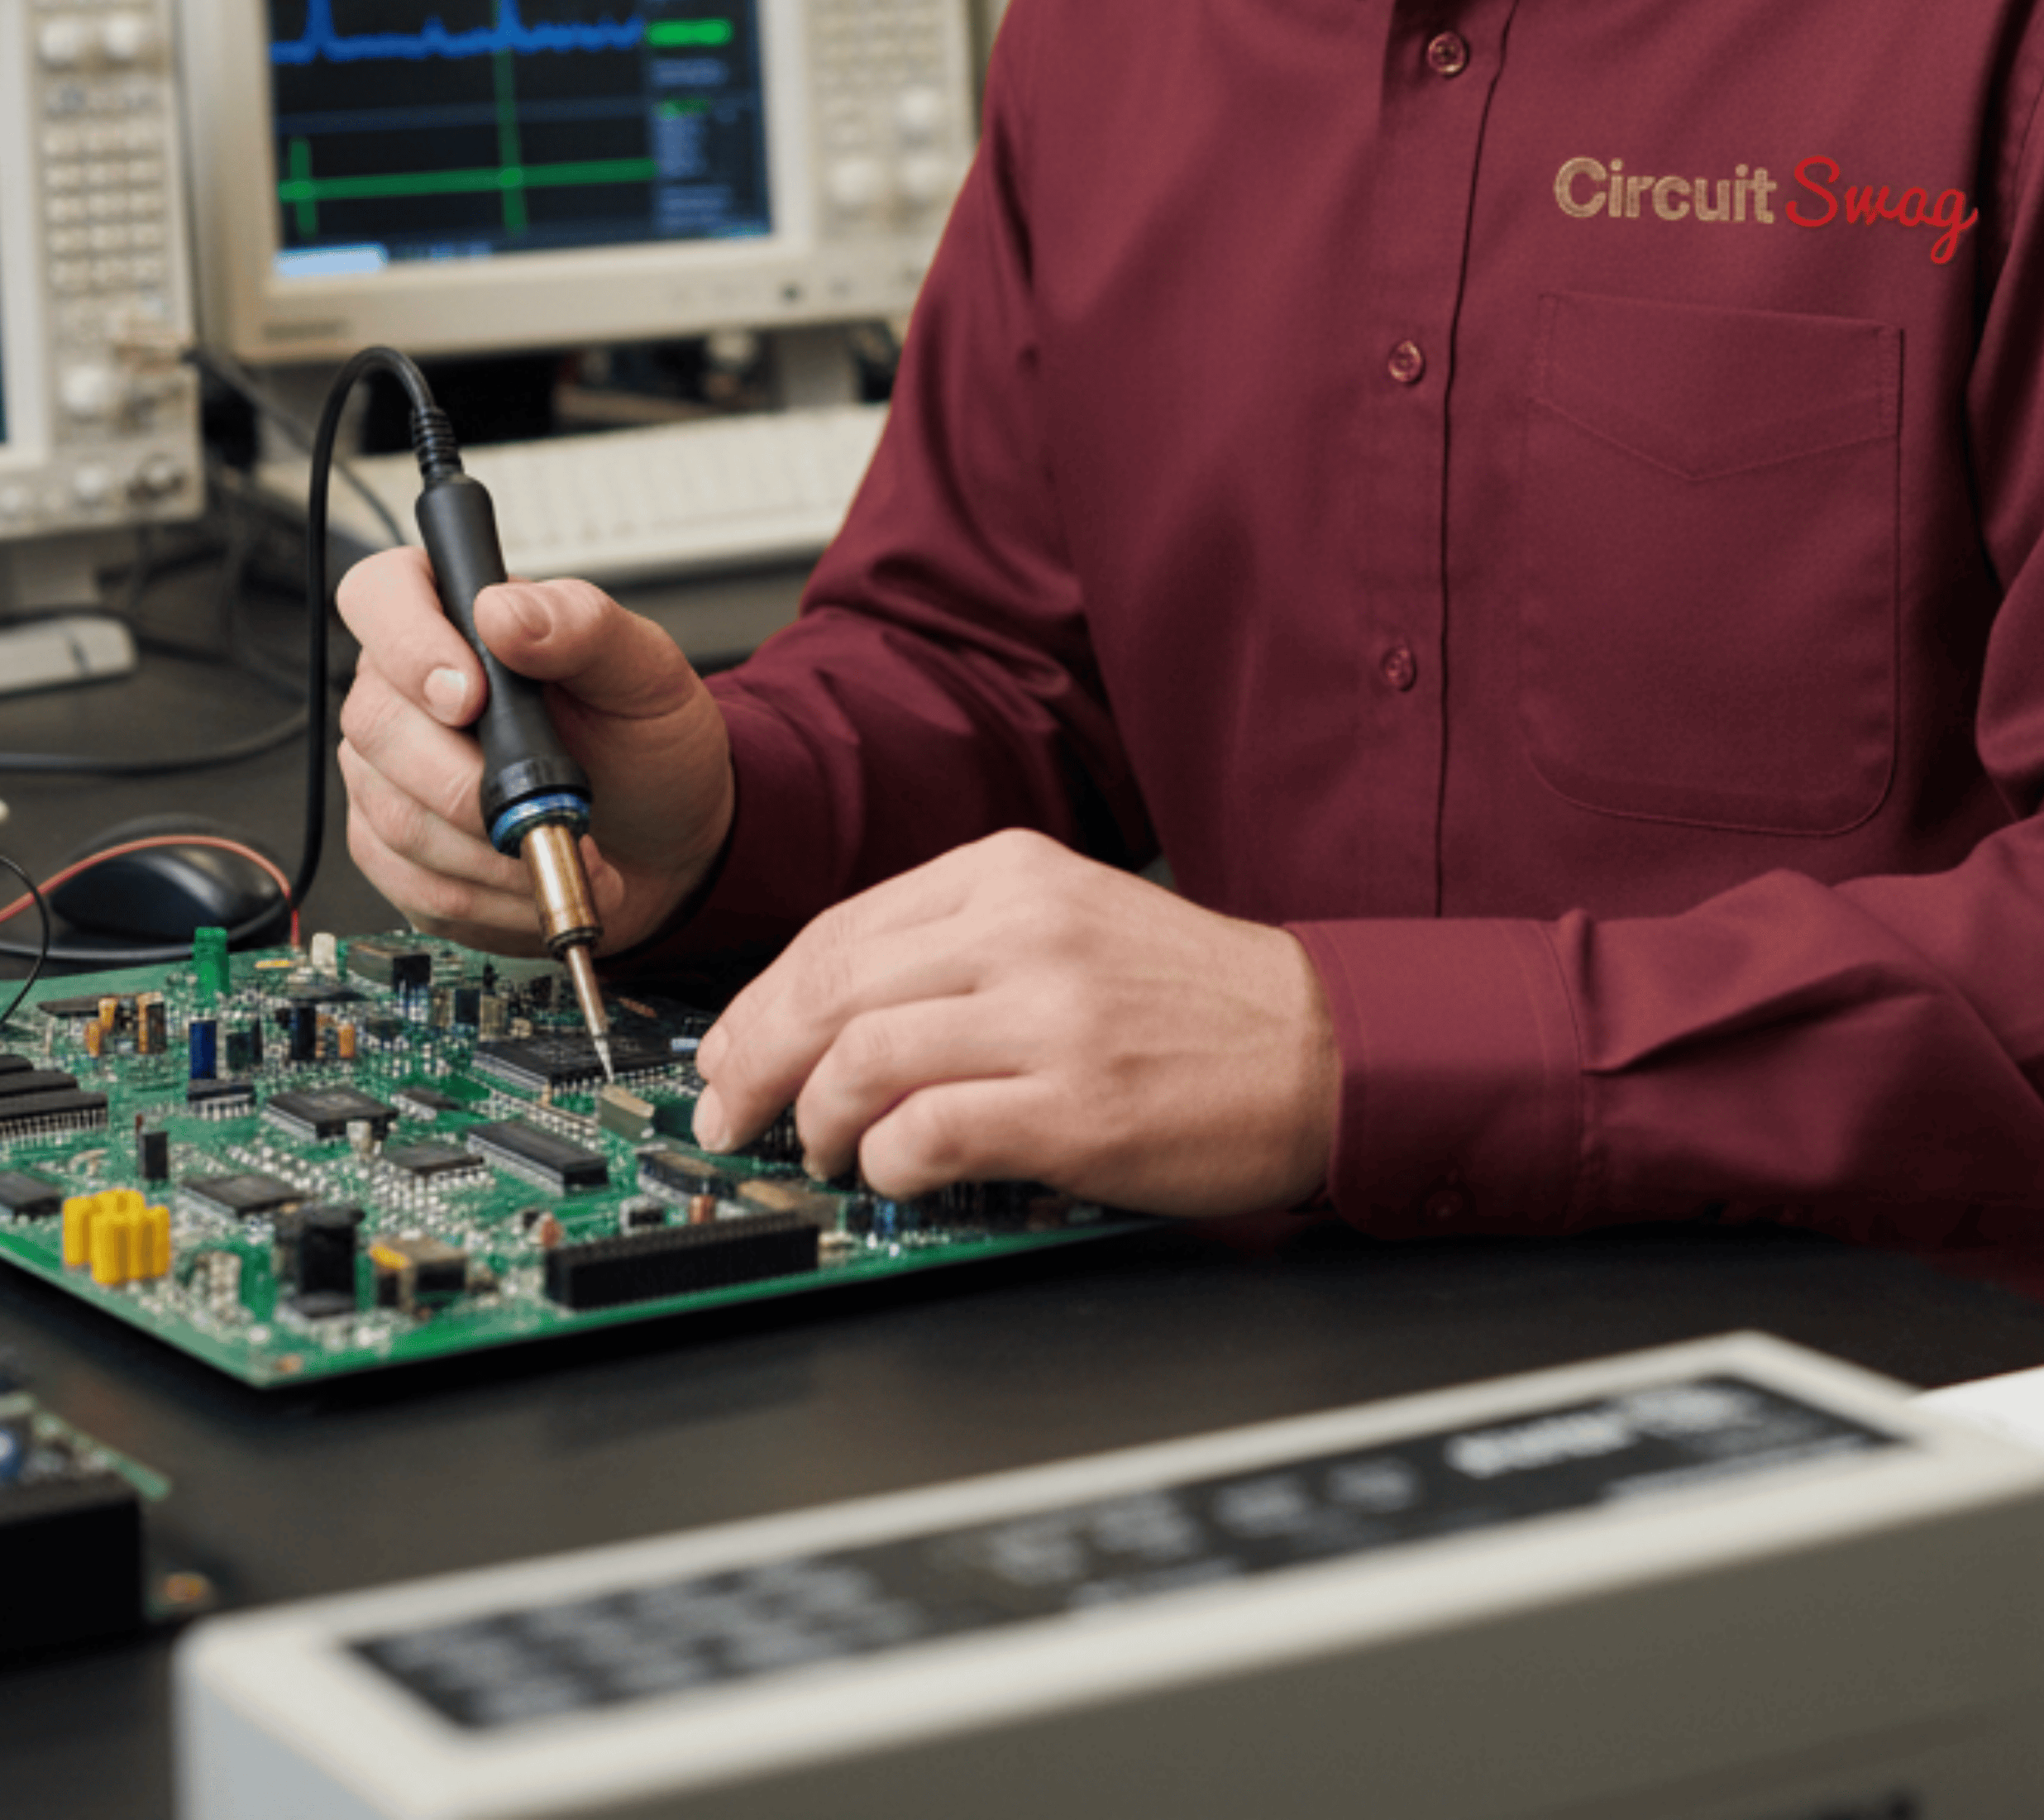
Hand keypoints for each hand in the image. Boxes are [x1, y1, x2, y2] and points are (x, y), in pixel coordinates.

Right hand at [334, 549, 734, 956]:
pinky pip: (408, 878)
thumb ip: (582, 626)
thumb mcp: (644, 672)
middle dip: (465, 780)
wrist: (662, 842)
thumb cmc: (647, 744)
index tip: (470, 696)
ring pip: (392, 812)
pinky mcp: (393, 849)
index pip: (381, 594)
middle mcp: (406, 689)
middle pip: (375, 722)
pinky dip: (484, 891)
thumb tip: (502, 611)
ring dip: (488, 847)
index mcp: (458, 618)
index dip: (409, 644)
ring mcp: (389, 772)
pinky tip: (529, 876)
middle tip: (547, 798)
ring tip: (560, 841)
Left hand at [689, 830, 1335, 1218]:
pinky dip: (887, 1161)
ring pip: (862, 1057)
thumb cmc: (1191, 1000)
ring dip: (815, 1117)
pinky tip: (894, 1172)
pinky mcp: (1075, 1105)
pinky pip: (927, 1132)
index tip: (725, 1052)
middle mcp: (1022, 928)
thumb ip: (956, 946)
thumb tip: (822, 1015)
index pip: (840, 930)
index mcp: (1010, 871)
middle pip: (831, 989)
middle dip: (752, 1061)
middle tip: (726, 1114)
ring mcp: (1050, 1015)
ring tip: (820, 1148)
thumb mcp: (1068, 922)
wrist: (1318, 1045)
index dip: (760, 1000)